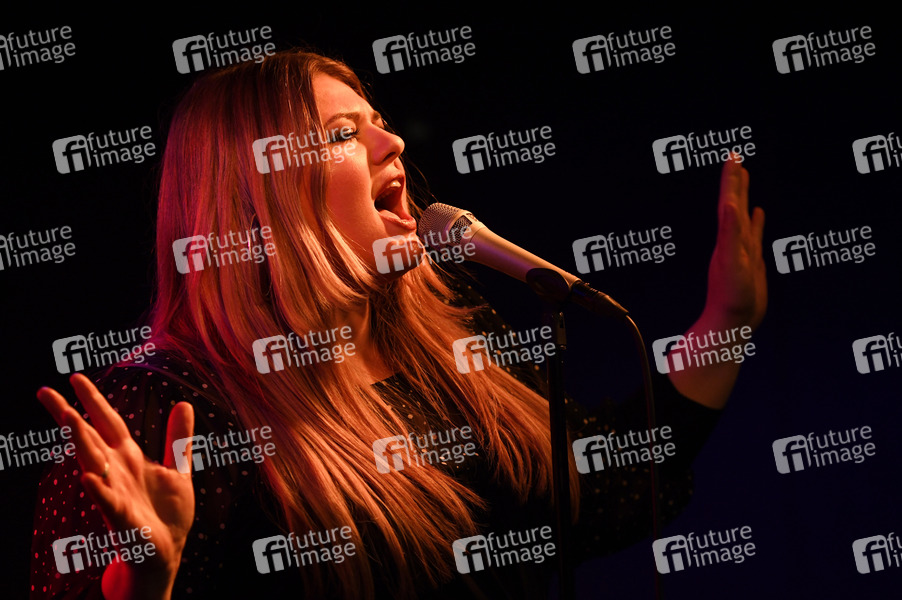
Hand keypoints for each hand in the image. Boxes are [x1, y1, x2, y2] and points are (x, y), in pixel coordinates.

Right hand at [38, 374, 194, 599]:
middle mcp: (117, 472)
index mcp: (129, 459)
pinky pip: (108, 502)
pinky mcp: (123, 518)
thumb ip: (178, 439)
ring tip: (68, 419)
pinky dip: (99, 490)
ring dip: (81, 443)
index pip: (108, 423)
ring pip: (93, 464)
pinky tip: (88, 477)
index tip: (74, 378)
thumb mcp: (178, 470)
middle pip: (90, 438)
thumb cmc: (165, 515)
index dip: (93, 400)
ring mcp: (116, 493)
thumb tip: (183, 403)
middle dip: (69, 415)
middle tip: (45, 391)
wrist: (164, 555)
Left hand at [703, 156, 766, 330]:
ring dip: (743, 195)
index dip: (731, 179)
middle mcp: (732, 240)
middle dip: (735, 179)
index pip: (728, 201)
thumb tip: (730, 205)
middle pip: (733, 202)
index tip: (732, 156)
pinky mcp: (752, 261)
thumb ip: (730, 234)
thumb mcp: (732, 262)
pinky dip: (756, 221)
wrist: (733, 323)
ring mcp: (742, 250)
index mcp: (727, 238)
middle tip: (736, 156)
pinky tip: (758, 213)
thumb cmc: (731, 297)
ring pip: (743, 215)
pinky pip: (754, 235)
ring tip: (745, 176)